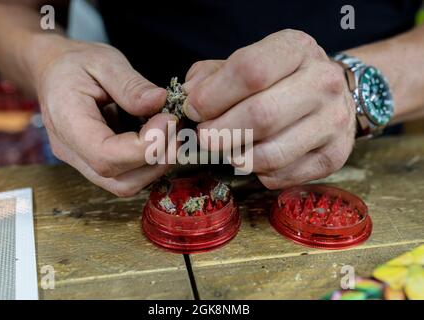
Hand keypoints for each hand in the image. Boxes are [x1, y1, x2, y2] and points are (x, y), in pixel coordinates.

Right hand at [35, 36, 174, 196]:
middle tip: (177, 131)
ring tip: (171, 134)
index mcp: (67, 122)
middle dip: (156, 161)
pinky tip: (158, 138)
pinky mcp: (96, 163)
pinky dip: (149, 163)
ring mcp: (83, 162)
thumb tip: (160, 102)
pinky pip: (126, 176)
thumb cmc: (75, 64)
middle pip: (119, 181)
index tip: (168, 120)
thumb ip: (131, 84)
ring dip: (156, 165)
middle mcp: (72, 151)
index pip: (105, 156)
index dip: (144, 146)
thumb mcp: (104, 61)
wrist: (53, 72)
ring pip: (125, 185)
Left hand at [184, 29, 355, 188]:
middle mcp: (323, 82)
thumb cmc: (278, 78)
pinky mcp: (335, 156)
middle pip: (262, 115)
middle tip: (205, 136)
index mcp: (297, 49)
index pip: (250, 71)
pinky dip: (256, 173)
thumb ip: (212, 76)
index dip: (212, 96)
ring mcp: (334, 121)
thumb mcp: (247, 61)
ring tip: (226, 148)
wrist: (328, 94)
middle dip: (220, 132)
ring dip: (236, 156)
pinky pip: (281, 176)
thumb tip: (188, 97)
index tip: (193, 109)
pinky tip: (253, 157)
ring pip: (270, 154)